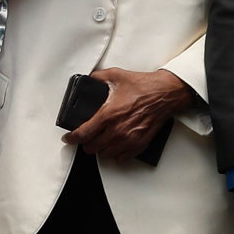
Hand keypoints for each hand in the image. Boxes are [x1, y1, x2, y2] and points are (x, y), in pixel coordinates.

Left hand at [65, 67, 191, 163]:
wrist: (165, 93)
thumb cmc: (144, 86)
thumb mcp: (116, 75)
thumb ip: (98, 78)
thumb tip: (89, 80)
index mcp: (108, 114)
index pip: (82, 134)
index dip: (71, 139)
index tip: (68, 139)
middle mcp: (117, 130)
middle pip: (92, 148)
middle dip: (87, 143)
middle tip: (88, 137)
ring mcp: (128, 139)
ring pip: (105, 155)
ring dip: (101, 149)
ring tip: (101, 141)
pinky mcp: (139, 144)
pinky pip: (121, 158)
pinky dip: (116, 154)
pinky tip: (115, 146)